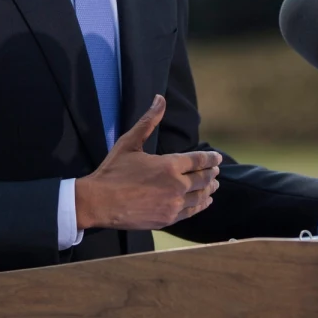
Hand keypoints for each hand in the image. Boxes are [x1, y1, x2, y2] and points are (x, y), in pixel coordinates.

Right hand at [75, 95, 221, 230]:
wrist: (100, 202)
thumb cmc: (113, 171)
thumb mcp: (130, 142)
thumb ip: (149, 121)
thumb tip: (160, 99)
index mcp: (170, 165)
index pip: (199, 160)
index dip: (210, 158)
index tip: (217, 158)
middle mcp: (177, 185)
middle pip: (203, 178)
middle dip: (211, 173)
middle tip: (216, 171)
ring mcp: (174, 204)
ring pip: (200, 196)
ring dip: (209, 189)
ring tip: (214, 186)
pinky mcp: (168, 218)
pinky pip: (191, 211)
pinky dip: (201, 205)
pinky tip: (204, 202)